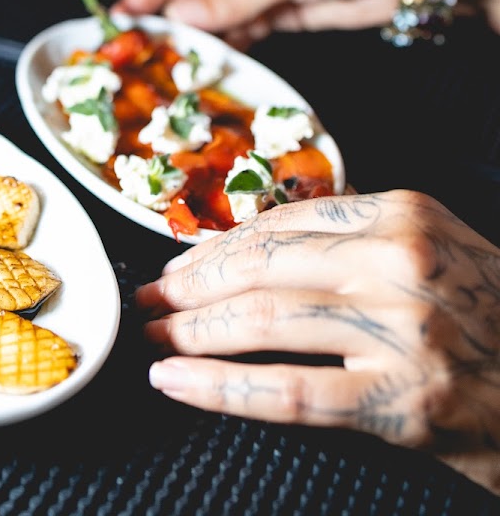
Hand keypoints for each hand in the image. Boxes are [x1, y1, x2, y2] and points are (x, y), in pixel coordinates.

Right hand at [113, 0, 399, 48]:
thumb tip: (182, 18)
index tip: (122, 14)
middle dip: (171, 17)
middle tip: (144, 51)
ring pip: (215, 13)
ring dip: (198, 37)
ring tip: (171, 65)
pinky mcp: (278, 11)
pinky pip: (241, 29)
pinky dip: (227, 46)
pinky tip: (210, 64)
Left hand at [135, 190, 499, 495]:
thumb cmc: (493, 313)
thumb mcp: (435, 246)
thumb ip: (357, 236)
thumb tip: (256, 247)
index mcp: (401, 212)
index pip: (281, 222)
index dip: (216, 245)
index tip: (177, 262)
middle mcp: (397, 259)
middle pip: (260, 265)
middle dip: (188, 284)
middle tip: (148, 298)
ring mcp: (401, 330)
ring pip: (262, 321)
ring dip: (191, 331)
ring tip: (153, 340)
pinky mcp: (402, 401)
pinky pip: (288, 392)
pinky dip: (219, 387)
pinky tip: (177, 384)